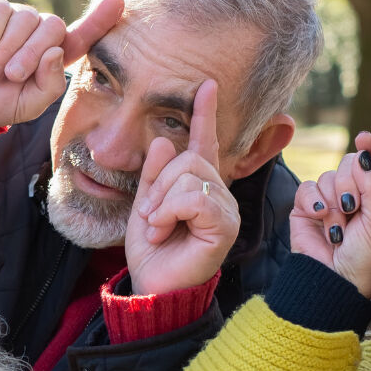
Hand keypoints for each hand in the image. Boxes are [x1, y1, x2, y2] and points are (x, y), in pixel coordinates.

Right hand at [0, 0, 122, 127]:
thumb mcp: (28, 104)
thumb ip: (50, 85)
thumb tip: (56, 51)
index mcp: (55, 55)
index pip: (83, 35)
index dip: (100, 19)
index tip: (118, 1)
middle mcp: (39, 32)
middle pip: (53, 27)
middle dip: (31, 54)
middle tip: (11, 76)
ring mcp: (17, 17)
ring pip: (26, 19)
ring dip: (7, 50)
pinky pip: (0, 11)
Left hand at [125, 79, 240, 296]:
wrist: (153, 284)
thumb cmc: (152, 250)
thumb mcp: (145, 203)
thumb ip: (154, 173)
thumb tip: (162, 140)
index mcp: (198, 185)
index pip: (204, 143)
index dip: (205, 114)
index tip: (207, 85)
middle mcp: (218, 193)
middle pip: (189, 158)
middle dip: (159, 184)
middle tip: (150, 215)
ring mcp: (225, 208)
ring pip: (190, 176)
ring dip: (161, 201)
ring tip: (157, 226)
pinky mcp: (225, 225)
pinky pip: (195, 197)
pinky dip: (170, 211)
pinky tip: (164, 230)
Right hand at [288, 132, 370, 297]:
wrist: (335, 279)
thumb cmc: (363, 256)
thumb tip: (363, 152)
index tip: (366, 140)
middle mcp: (353, 193)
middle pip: (349, 163)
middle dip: (350, 183)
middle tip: (352, 208)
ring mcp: (329, 199)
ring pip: (329, 176)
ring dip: (333, 202)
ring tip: (338, 227)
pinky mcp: (306, 207)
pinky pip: (308, 187)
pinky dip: (314, 201)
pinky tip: (321, 217)